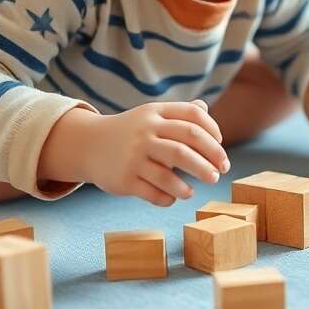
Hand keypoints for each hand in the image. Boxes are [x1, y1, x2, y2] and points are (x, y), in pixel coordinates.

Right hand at [81, 99, 228, 206]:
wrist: (88, 144)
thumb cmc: (130, 132)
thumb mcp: (150, 116)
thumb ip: (178, 114)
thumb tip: (205, 109)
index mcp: (155, 113)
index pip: (192, 117)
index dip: (212, 132)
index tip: (220, 147)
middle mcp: (144, 133)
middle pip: (184, 147)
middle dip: (208, 161)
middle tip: (220, 172)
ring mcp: (133, 157)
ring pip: (168, 174)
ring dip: (188, 185)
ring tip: (193, 191)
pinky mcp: (124, 180)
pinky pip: (153, 193)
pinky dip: (168, 198)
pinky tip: (174, 197)